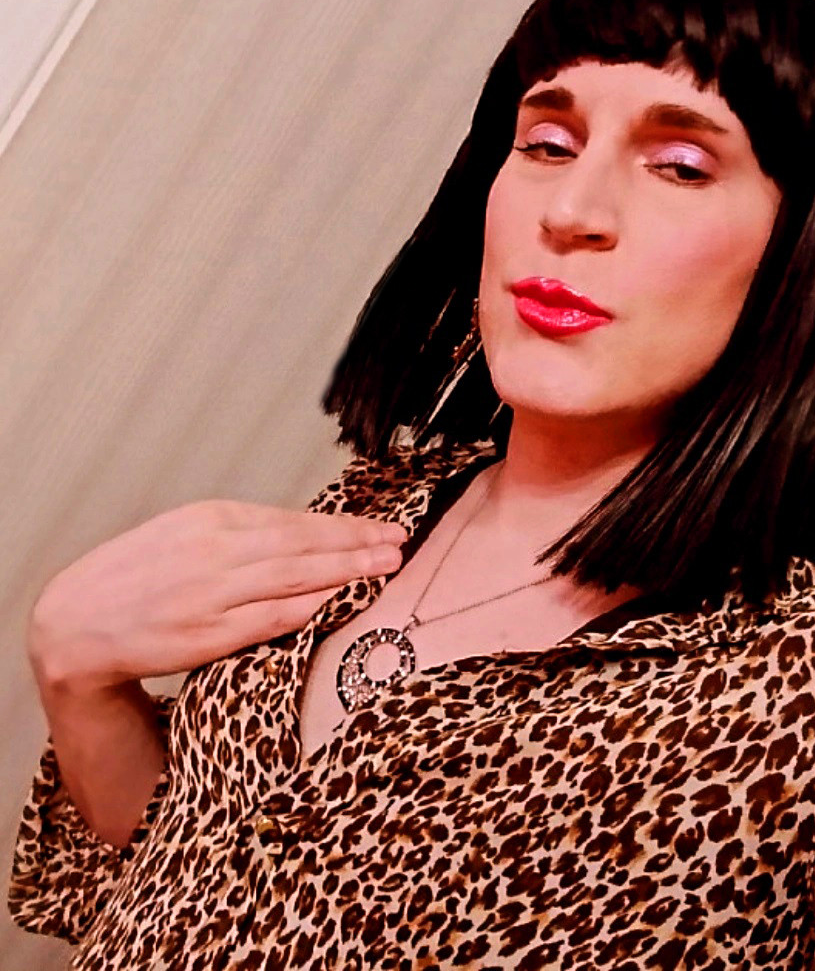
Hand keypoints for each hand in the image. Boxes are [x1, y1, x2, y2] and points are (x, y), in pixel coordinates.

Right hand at [28, 500, 406, 692]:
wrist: (77, 620)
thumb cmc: (140, 574)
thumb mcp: (188, 532)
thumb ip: (244, 533)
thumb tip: (308, 536)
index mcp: (211, 518)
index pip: (294, 521)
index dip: (344, 526)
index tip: (381, 526)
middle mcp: (214, 550)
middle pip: (303, 545)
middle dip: (357, 544)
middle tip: (399, 543)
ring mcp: (211, 593)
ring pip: (295, 577)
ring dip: (345, 571)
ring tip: (385, 566)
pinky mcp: (206, 634)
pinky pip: (271, 617)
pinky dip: (310, 606)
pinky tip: (342, 598)